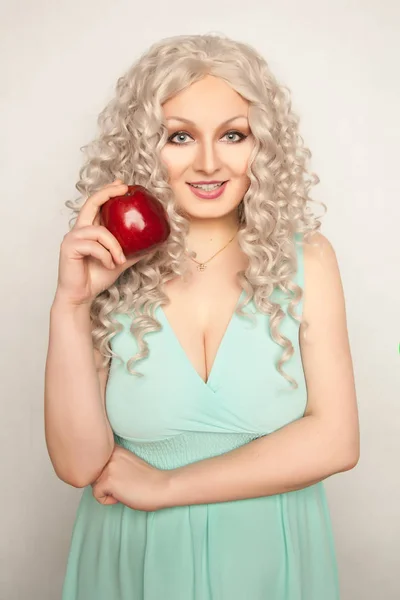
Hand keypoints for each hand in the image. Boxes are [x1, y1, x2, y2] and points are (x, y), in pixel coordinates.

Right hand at [54, 179, 142, 307]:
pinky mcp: (69, 248)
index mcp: (89, 229)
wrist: (82, 296)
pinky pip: (94, 246)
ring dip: (114, 246)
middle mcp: (79, 230)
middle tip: (123, 189)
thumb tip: (156, 244)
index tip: (122, 185)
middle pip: (91, 203)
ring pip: (100, 231)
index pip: (96, 205)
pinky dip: (106, 256)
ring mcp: (72, 237)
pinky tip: (109, 265)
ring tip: (120, 260)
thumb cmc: (97, 277)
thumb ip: (134, 251)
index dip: (108, 192)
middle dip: (107, 193)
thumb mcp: (120, 261)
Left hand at [91, 444, 170, 511]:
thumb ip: (112, 463)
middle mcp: (109, 455)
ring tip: (123, 489)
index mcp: (115, 448)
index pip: (95, 461)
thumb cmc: (147, 478)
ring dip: (106, 490)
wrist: (161, 486)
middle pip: (92, 473)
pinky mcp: (108, 481)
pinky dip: (108, 500)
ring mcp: (108, 467)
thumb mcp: (127, 463)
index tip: (118, 476)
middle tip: (122, 484)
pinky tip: (122, 496)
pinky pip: (96, 495)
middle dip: (103, 481)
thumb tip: (96, 473)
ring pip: (93, 484)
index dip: (104, 472)